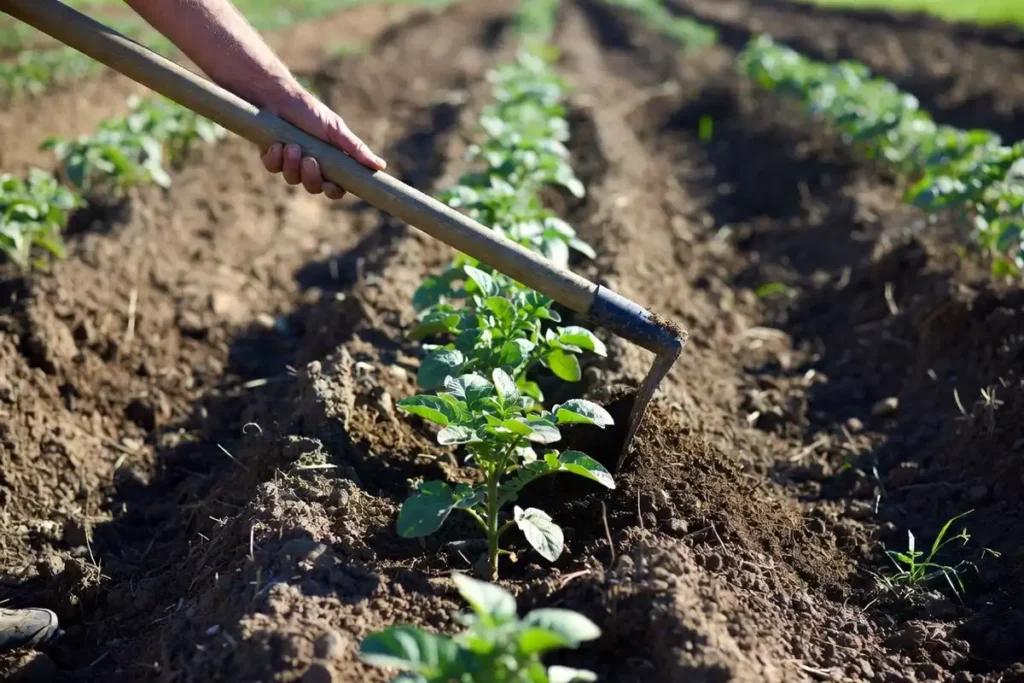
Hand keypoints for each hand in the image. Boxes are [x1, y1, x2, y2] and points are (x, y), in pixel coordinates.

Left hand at [261, 90, 385, 199]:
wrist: (279, 97)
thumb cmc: (310, 112)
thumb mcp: (336, 130)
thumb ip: (356, 149)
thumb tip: (381, 166)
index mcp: (329, 163)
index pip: (335, 188)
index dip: (333, 191)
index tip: (331, 185)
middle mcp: (310, 167)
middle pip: (313, 187)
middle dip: (311, 177)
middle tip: (309, 160)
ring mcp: (290, 164)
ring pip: (292, 179)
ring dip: (292, 164)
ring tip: (291, 145)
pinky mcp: (271, 158)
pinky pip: (274, 168)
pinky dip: (276, 157)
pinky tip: (276, 144)